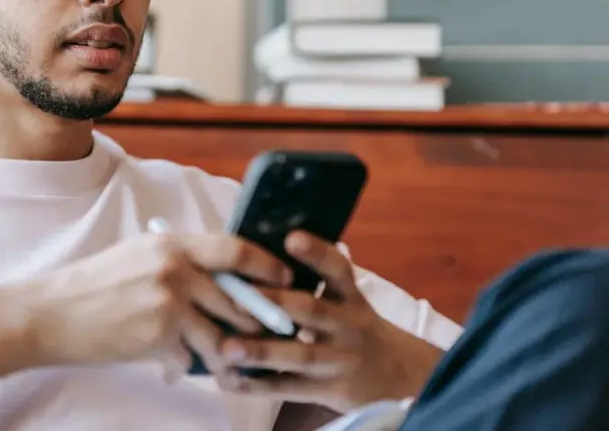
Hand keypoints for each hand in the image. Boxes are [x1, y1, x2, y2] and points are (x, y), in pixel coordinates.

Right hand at [25, 232, 291, 375]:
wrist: (53, 314)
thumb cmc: (94, 285)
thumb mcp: (139, 255)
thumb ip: (181, 260)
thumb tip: (223, 273)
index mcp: (172, 243)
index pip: (236, 249)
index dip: (268, 266)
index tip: (286, 280)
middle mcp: (175, 269)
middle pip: (240, 299)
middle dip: (259, 322)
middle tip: (273, 334)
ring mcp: (169, 304)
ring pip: (222, 336)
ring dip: (228, 353)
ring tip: (228, 361)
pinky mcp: (159, 338)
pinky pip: (190, 360)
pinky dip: (184, 367)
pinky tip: (170, 367)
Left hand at [215, 232, 443, 411]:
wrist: (401, 376)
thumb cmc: (356, 328)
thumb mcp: (348, 301)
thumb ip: (316, 283)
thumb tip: (260, 254)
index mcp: (350, 297)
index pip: (338, 270)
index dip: (316, 253)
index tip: (291, 237)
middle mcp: (348, 325)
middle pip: (312, 311)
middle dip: (275, 303)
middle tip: (237, 297)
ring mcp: (340, 359)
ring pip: (299, 355)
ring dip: (261, 351)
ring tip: (226, 347)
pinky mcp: (330, 390)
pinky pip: (291, 388)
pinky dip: (260, 385)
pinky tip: (230, 380)